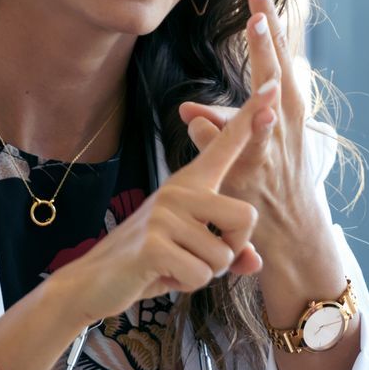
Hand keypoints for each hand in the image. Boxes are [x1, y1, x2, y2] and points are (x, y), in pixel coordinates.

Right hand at [49, 79, 277, 323]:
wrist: (95, 280)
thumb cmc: (152, 262)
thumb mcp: (195, 253)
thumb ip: (230, 253)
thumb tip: (256, 262)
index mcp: (192, 182)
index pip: (227, 143)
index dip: (251, 116)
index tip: (272, 84)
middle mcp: (180, 189)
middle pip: (247, 217)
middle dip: (231, 250)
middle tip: (198, 257)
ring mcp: (165, 213)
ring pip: (223, 255)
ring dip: (205, 273)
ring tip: (174, 265)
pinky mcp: (154, 242)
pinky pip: (200, 274)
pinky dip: (186, 285)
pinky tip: (161, 275)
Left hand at [176, 0, 333, 263]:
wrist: (294, 237)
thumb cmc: (274, 184)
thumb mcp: (256, 147)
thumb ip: (222, 125)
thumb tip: (189, 110)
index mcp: (287, 109)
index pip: (277, 56)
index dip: (267, 23)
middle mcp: (285, 123)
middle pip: (276, 71)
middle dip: (268, 36)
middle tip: (258, 4)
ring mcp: (270, 149)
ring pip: (264, 106)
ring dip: (261, 76)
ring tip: (257, 42)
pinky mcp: (252, 177)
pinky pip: (233, 150)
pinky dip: (219, 133)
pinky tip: (198, 118)